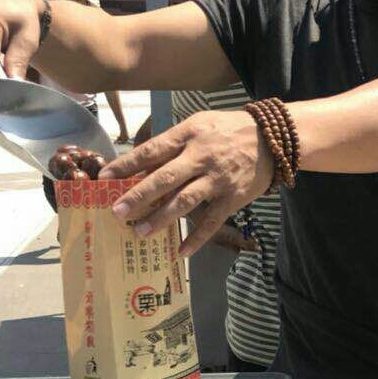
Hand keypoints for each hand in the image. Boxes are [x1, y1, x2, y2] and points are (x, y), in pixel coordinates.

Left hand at [101, 110, 274, 256]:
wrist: (272, 138)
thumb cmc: (227, 130)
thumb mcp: (198, 126)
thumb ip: (173, 145)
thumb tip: (142, 168)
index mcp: (188, 136)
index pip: (151, 151)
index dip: (127, 165)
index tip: (105, 178)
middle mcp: (200, 157)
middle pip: (164, 178)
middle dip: (138, 196)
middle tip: (117, 212)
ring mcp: (217, 179)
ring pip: (184, 201)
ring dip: (161, 218)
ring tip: (140, 232)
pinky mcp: (233, 198)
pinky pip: (212, 221)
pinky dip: (196, 237)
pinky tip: (181, 251)